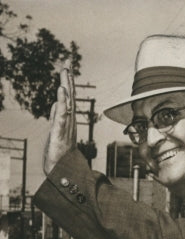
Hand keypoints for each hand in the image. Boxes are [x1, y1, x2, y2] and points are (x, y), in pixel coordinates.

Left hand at [43, 60, 76, 174]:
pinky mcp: (60, 133)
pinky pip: (62, 116)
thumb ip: (56, 116)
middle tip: (67, 62)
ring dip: (66, 86)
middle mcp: (69, 121)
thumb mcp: (55, 131)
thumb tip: (55, 104)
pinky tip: (61, 92)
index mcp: (68, 119)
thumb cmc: (59, 153)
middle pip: (69, 96)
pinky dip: (62, 103)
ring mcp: (66, 127)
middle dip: (68, 79)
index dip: (67, 82)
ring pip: (67, 103)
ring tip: (65, 72)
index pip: (68, 97)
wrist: (61, 171)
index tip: (67, 66)